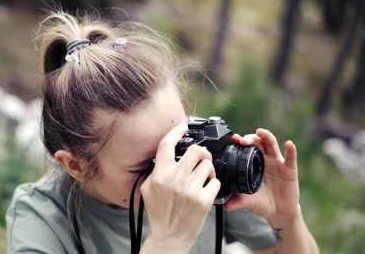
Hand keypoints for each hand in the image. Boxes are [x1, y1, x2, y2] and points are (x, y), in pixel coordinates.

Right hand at [140, 123, 220, 251]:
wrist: (169, 237)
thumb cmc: (158, 214)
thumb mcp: (148, 189)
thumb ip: (156, 171)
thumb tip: (165, 155)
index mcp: (160, 175)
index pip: (167, 144)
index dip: (177, 131)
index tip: (184, 127)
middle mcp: (175, 179)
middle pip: (196, 150)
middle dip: (202, 152)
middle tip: (202, 158)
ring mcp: (190, 190)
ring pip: (208, 165)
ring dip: (208, 170)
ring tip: (204, 178)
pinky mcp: (204, 200)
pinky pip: (216, 182)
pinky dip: (214, 185)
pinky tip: (207, 190)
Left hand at [224, 128, 299, 221]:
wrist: (279, 212)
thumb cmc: (262, 203)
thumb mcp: (249, 202)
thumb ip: (238, 202)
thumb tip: (225, 206)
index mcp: (252, 164)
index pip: (245, 148)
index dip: (240, 142)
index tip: (233, 139)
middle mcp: (264, 160)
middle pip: (257, 142)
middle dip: (250, 138)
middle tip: (243, 141)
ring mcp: (277, 163)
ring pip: (272, 145)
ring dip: (267, 136)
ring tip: (261, 132)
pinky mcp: (290, 170)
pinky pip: (291, 158)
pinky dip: (291, 150)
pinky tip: (289, 144)